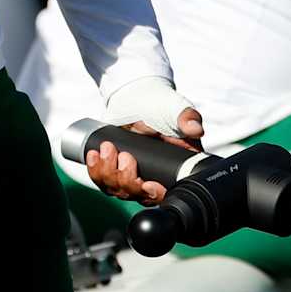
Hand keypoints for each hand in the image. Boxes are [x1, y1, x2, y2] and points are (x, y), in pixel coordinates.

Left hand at [85, 112, 205, 203]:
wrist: (134, 95)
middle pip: (139, 196)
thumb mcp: (175, 108)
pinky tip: (94, 155)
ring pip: (118, 190)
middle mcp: (155, 175)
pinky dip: (96, 170)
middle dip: (127, 180)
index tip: (146, 183)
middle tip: (124, 156)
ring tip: (107, 148)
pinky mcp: (116, 169)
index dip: (155, 194)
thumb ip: (187, 117)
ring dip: (109, 173)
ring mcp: (135, 174)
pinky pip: (103, 180)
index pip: (166, 192)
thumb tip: (196, 129)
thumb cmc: (159, 103)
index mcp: (176, 167)